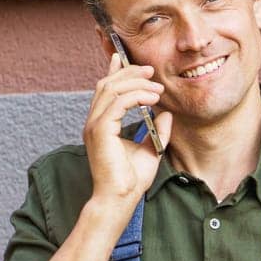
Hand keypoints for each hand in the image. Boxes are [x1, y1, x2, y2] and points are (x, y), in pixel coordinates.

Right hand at [83, 51, 173, 210]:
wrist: (120, 199)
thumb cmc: (131, 180)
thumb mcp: (151, 148)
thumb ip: (156, 129)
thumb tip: (166, 113)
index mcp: (101, 124)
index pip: (106, 90)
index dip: (116, 72)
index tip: (131, 61)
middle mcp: (94, 121)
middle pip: (107, 84)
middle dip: (129, 73)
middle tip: (151, 71)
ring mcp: (94, 125)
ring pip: (112, 89)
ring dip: (136, 84)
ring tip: (157, 87)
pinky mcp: (100, 131)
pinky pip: (118, 103)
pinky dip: (136, 96)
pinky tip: (152, 99)